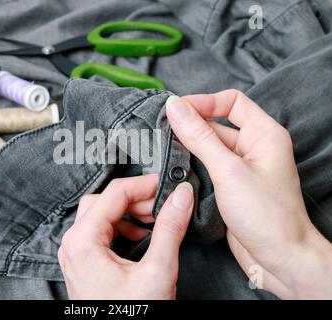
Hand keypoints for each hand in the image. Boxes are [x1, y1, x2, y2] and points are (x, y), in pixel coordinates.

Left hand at [58, 175, 193, 298]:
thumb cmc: (129, 317)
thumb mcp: (156, 271)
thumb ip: (169, 229)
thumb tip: (181, 197)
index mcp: (83, 241)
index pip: (114, 193)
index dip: (144, 184)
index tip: (168, 185)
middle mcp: (74, 244)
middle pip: (104, 201)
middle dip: (136, 199)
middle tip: (163, 204)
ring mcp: (77, 254)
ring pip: (102, 215)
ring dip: (129, 213)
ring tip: (155, 222)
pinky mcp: (85, 264)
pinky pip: (101, 233)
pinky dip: (123, 228)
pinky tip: (142, 238)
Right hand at [166, 90, 331, 298]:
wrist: (279, 257)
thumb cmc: (267, 215)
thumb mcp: (229, 171)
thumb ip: (200, 137)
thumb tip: (176, 107)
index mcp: (264, 133)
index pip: (231, 101)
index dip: (204, 102)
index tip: (177, 109)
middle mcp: (254, 146)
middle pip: (217, 123)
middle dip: (190, 125)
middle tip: (162, 129)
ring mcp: (242, 167)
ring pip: (209, 146)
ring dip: (188, 145)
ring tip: (164, 149)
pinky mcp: (231, 184)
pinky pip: (208, 166)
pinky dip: (191, 164)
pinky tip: (174, 168)